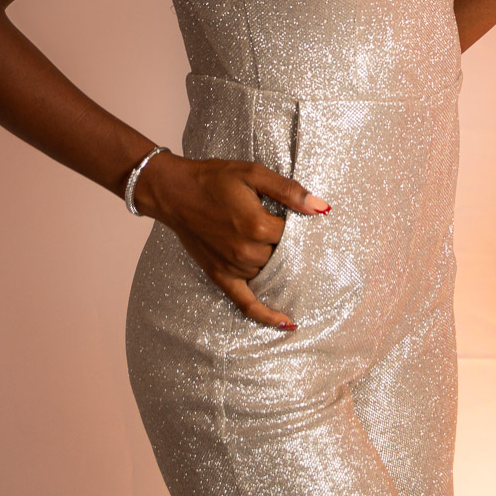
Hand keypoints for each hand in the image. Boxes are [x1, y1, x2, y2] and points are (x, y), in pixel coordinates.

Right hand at [134, 151, 329, 328]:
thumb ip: (288, 191)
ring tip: (288, 263)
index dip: (299, 228)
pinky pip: (246, 303)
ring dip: (278, 269)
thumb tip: (321, 208)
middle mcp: (247, 251)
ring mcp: (233, 267)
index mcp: (257, 225)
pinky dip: (266, 314)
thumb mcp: (253, 174)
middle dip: (289, 248)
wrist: (175, 192)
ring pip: (268, 274)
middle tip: (292, 238)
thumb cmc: (214, 179)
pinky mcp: (220, 276)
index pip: (293, 235)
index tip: (301, 221)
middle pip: (283, 257)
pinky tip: (286, 322)